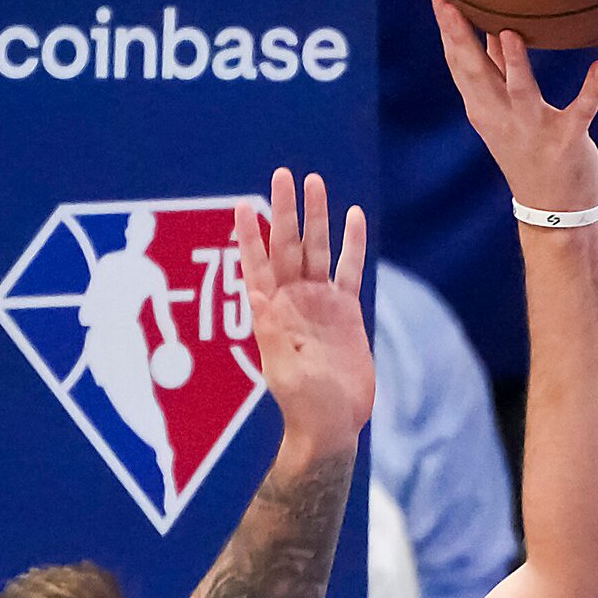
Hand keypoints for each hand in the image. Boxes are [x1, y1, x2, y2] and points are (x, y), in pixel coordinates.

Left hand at [235, 168, 370, 449]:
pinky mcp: (346, 310)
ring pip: (317, 250)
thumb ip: (272, 334)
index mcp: (271, 312)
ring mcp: (320, 302)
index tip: (244, 205)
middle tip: (284, 175)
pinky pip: (349, 269)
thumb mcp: (283, 371)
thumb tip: (257, 297)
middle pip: (288, 246)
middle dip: (285, 210)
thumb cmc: (305, 404)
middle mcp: (293, 299)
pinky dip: (351, 244)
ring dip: (316, 217)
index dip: (250, 235)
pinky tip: (353, 216)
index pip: (257, 264)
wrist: (333, 422)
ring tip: (316, 183)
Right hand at [433, 0, 597, 216]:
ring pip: (521, 91)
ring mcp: (534, 129)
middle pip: (477, 75)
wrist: (552, 211)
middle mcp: (503, 117)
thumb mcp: (502, 115)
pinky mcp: (567, 141)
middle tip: (449, 6)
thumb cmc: (528, 152)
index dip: (449, 34)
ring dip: (514, 63)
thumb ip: (495, 75)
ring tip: (510, 33)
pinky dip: (591, 91)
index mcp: (485, 108)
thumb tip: (490, 32)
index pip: (460, 67)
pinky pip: (580, 112)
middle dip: (462, 40)